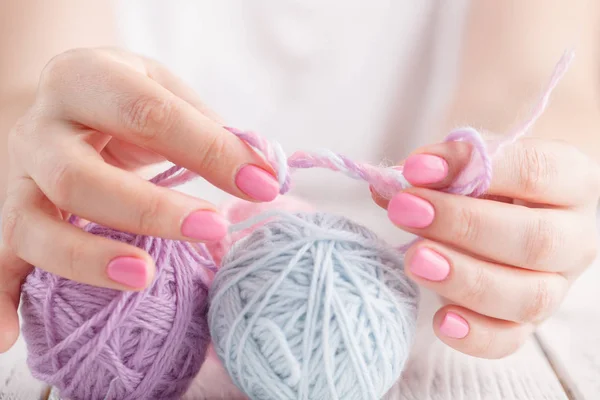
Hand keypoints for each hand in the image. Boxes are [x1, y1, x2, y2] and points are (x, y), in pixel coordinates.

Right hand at [0, 47, 279, 351]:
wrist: (69, 100)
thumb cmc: (126, 100)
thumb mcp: (166, 92)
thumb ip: (210, 130)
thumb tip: (263, 174)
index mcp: (85, 79)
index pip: (148, 113)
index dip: (208, 149)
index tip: (262, 183)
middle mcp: (41, 128)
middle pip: (77, 176)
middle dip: (148, 209)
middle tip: (211, 228)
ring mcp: (17, 176)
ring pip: (33, 223)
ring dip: (87, 258)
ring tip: (144, 278)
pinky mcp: (8, 215)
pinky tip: (9, 336)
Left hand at [374, 138, 599, 358]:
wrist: (506, 212)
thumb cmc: (487, 183)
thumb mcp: (469, 164)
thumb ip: (435, 170)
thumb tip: (388, 184)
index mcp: (572, 180)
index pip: (536, 171)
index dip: (474, 167)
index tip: (416, 168)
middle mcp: (575, 236)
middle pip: (535, 239)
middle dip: (462, 225)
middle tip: (405, 210)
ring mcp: (557, 285)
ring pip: (528, 295)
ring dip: (465, 278)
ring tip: (415, 260)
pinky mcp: (528, 323)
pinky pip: (510, 340)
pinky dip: (476, 335)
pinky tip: (441, 319)